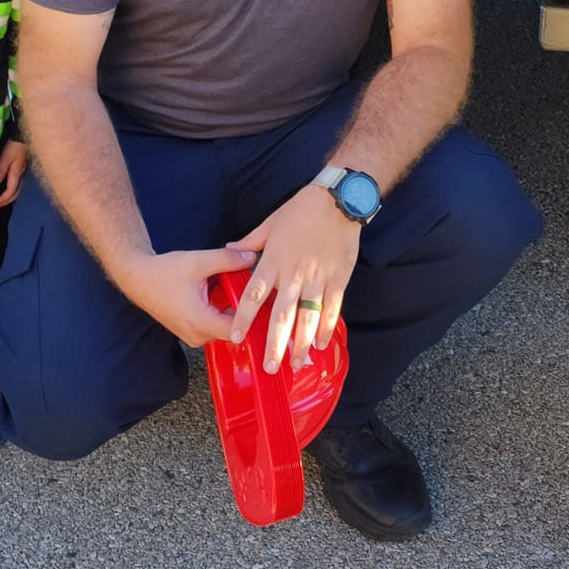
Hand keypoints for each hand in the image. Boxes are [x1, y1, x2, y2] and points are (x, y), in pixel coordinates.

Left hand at [0, 138, 27, 206]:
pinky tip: (8, 185)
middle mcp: (21, 173)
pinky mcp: (22, 165)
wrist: (23, 134)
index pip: (11, 191)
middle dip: (7, 200)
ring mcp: (22, 170)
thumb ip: (0, 171)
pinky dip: (12, 187)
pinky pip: (18, 181)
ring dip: (10, 194)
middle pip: (16, 192)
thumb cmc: (15, 145)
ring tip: (3, 198)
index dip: (3, 198)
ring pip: (18, 187)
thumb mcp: (5, 158)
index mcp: (16, 173)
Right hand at [118, 245, 257, 347]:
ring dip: (232, 308)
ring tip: (240, 287)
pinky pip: (213, 324)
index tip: (267, 302)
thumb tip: (252, 257)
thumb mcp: (199, 261)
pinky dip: (221, 309)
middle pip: (233, 328)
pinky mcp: (190, 330)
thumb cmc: (164, 272)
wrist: (138, 277)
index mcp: (200, 322)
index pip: (239, 329)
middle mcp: (197, 335)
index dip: (254, 316)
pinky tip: (224, 290)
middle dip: (245, 309)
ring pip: (223, 326)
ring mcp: (193, 335)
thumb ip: (228, 260)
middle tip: (257, 290)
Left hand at [228, 183, 359, 374]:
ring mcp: (317, 279)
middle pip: (281, 316)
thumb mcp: (270, 223)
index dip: (244, 318)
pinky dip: (327, 328)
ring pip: (308, 318)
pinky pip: (332, 309)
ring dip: (301, 343)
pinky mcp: (338, 279)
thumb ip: (251, 242)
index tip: (237, 338)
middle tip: (269, 367)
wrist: (337, 200)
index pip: (254, 296)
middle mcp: (293, 275)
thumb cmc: (301, 209)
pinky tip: (322, 344)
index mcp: (274, 261)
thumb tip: (230, 249)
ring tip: (295, 363)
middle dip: (275, 344)